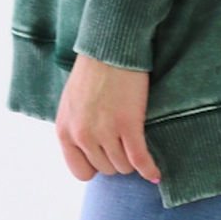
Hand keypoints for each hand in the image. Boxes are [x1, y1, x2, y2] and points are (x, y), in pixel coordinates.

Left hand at [55, 52, 161, 183]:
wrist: (110, 46)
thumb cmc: (93, 69)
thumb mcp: (72, 102)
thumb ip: (77, 126)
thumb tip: (89, 148)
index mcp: (65, 131)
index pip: (81, 171)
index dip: (96, 165)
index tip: (106, 156)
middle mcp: (82, 135)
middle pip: (105, 169)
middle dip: (116, 159)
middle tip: (124, 143)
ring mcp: (105, 132)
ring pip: (123, 166)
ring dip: (132, 160)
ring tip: (137, 147)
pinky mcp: (128, 124)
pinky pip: (140, 159)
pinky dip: (149, 169)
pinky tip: (154, 173)